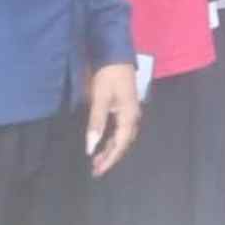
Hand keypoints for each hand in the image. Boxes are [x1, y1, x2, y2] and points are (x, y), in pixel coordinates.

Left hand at [85, 62, 140, 177]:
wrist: (116, 54)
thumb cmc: (108, 75)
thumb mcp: (100, 98)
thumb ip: (96, 123)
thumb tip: (90, 147)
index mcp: (129, 116)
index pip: (120, 144)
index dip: (109, 159)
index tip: (97, 170)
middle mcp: (133, 116)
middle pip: (124, 143)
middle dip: (110, 157)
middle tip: (96, 169)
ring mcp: (131, 111)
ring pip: (123, 137)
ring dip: (111, 149)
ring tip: (98, 159)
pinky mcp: (126, 106)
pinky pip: (122, 129)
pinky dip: (113, 139)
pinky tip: (104, 141)